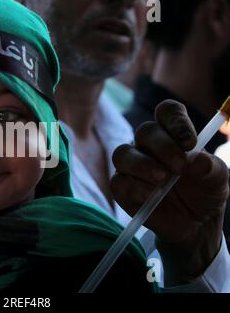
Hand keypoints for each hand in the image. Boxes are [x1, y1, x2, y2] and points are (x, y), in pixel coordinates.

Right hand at [111, 100, 228, 284]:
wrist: (196, 223)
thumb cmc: (204, 191)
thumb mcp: (217, 178)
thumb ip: (210, 167)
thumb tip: (197, 160)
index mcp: (172, 134)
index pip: (166, 112)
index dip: (176, 122)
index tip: (190, 143)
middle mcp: (148, 145)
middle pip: (145, 131)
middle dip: (163, 147)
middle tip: (180, 168)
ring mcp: (132, 166)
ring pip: (123, 154)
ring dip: (142, 165)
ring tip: (162, 180)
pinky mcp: (122, 188)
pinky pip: (118, 182)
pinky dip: (135, 188)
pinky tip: (151, 196)